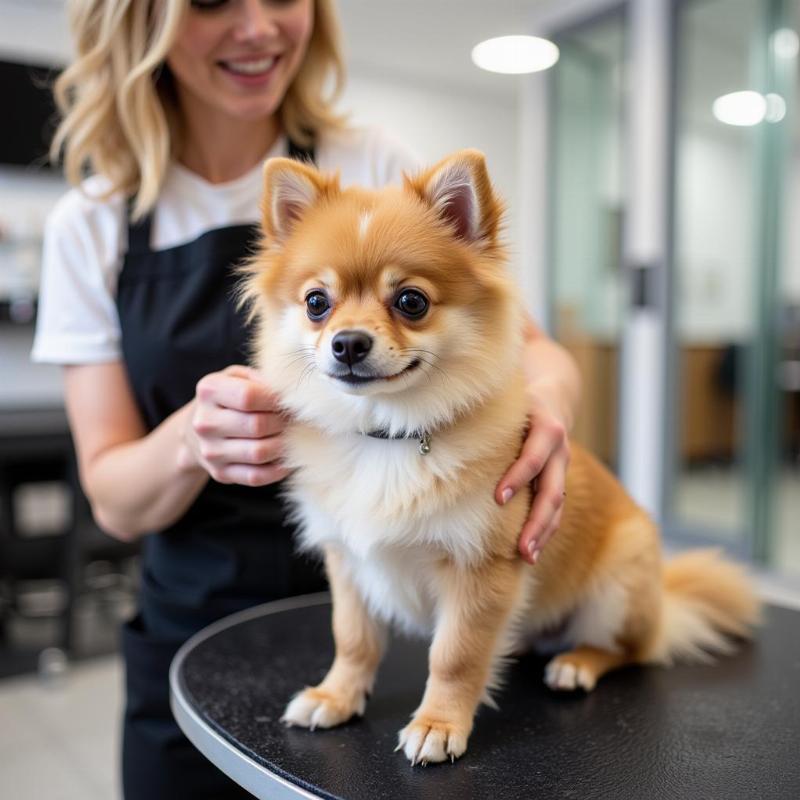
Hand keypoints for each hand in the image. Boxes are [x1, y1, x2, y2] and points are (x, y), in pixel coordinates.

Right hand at [180, 365, 289, 486]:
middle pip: (257, 426)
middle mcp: (205, 422)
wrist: (197, 430)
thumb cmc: (229, 398)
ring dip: (284, 445)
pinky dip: (279, 468)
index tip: (289, 401)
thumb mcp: (240, 377)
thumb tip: (293, 395)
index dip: (276, 400)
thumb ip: (263, 380)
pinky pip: (257, 476)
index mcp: (209, 390)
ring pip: (259, 453)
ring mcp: (211, 451)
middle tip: (294, 420)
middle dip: (283, 423)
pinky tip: (287, 456)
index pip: (249, 397)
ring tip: (292, 436)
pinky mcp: (220, 473)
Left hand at [495, 394, 570, 564]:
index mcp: (545, 428)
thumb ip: (483, 420)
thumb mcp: (506, 406)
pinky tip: (529, 552)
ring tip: (526, 556)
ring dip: (542, 532)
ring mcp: (562, 467)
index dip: (517, 477)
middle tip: (519, 546)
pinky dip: (544, 530)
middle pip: (552, 488)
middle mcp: (559, 449)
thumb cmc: (512, 406)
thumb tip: (432, 433)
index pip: (533, 456)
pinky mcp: (560, 480)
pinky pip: (556, 510)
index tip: (498, 499)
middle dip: (536, 519)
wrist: (550, 401)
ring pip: (557, 504)